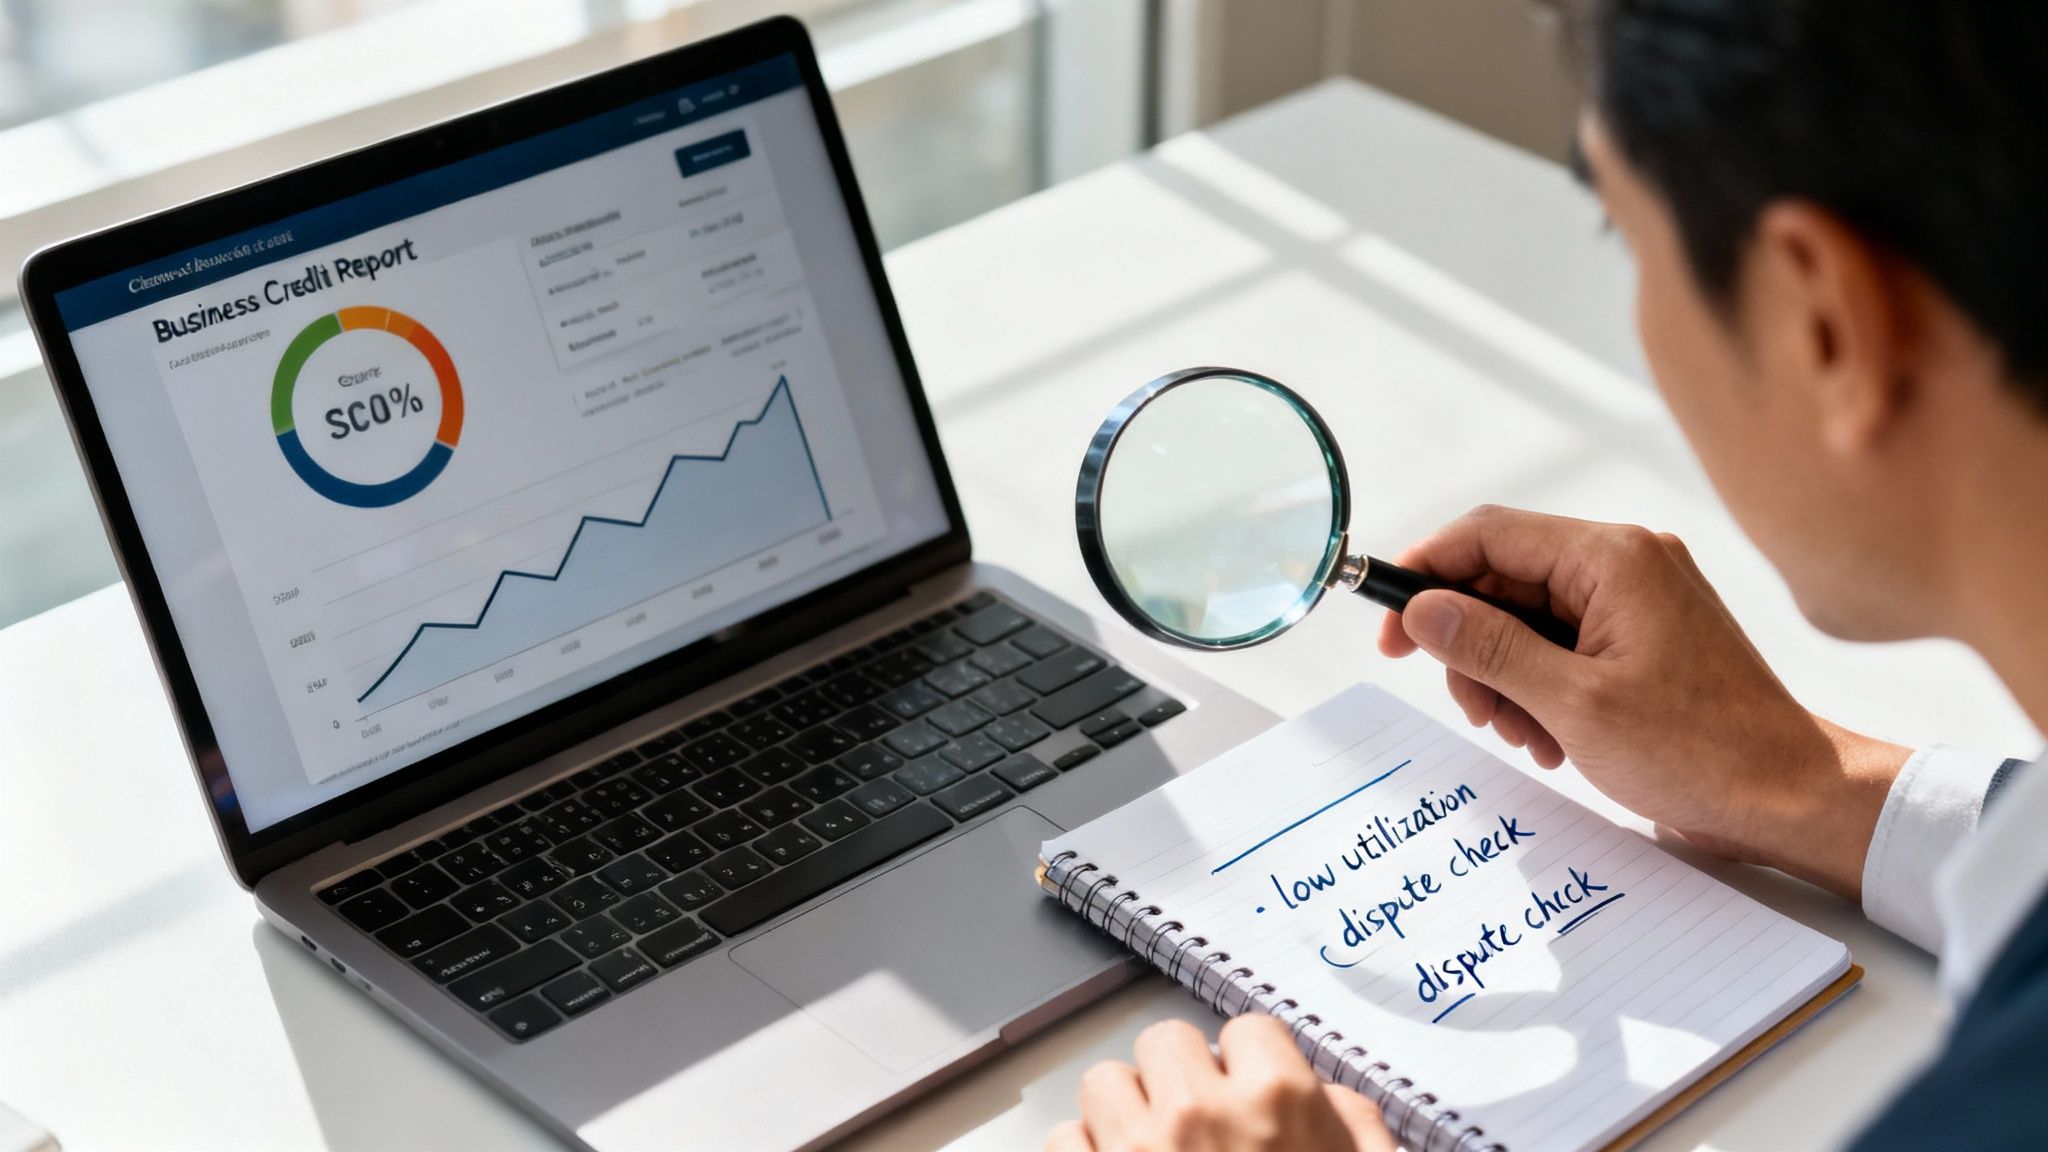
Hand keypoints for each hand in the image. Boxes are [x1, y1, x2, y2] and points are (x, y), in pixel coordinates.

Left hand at [1048, 1017, 1395, 1151]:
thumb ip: (1355, 1123)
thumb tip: (1326, 1094)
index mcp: (1277, 1103)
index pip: (1249, 1030)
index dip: (1252, 1067)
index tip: (1252, 1094)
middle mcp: (1199, 1114)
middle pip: (1167, 1042)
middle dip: (1182, 1079)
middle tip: (1202, 1126)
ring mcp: (1135, 1151)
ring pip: (1105, 1083)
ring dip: (1127, 1113)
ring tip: (1153, 1151)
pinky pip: (1064, 1139)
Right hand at [1375, 505, 1908, 900]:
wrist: (1790, 797)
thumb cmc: (1702, 752)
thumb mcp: (1574, 704)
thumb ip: (1490, 648)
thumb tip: (1421, 610)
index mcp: (1613, 558)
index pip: (1487, 535)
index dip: (1424, 575)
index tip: (1387, 629)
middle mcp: (1625, 562)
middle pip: (1502, 580)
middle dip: (1471, 647)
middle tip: (1473, 710)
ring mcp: (1637, 598)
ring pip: (1525, 618)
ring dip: (1504, 678)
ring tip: (1525, 736)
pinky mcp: (1642, 635)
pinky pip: (1561, 643)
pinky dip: (1539, 687)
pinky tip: (1551, 737)